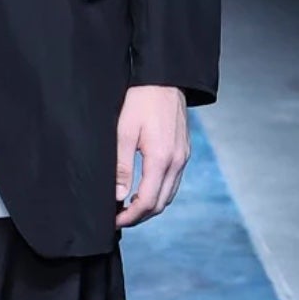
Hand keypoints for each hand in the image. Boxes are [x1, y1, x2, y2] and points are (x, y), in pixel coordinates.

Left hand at [114, 86, 189, 228]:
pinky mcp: (184, 152)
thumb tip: (119, 196)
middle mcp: (177, 162)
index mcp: (161, 159)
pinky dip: (159, 192)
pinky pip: (173, 181)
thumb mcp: (123, 132)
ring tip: (128, 207)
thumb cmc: (140, 101)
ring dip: (150, 205)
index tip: (114, 220)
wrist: (164, 79)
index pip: (147, 202)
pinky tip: (143, 189)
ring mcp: (183, 157)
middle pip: (160, 204)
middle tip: (118, 218)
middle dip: (139, 216)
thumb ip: (122, 167)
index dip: (130, 217)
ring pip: (169, 195)